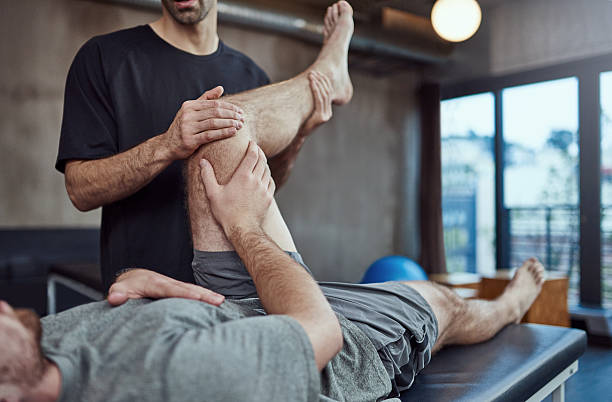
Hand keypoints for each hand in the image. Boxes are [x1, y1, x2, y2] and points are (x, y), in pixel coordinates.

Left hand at [107, 268, 224, 306]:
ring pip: (192, 289)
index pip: (170, 289)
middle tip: (219, 300)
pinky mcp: (178, 290)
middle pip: (187, 288)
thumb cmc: (126, 288)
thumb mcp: (118, 290)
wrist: (132, 279)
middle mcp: (167, 282)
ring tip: (221, 301)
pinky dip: (204, 296)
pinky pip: (192, 292)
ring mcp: (174, 285)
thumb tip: (115, 298)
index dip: (184, 294)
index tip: (197, 298)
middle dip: (203, 294)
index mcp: (154, 283)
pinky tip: (216, 303)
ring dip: (207, 294)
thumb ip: (117, 293)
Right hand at [164, 86, 245, 159]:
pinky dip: (223, 133)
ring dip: (230, 124)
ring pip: (214, 123)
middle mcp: (187, 115)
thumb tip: (221, 88)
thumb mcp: (192, 110)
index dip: (229, 107)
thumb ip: (206, 99)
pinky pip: (210, 135)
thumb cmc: (184, 127)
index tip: (240, 111)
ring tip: (240, 125)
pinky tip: (233, 132)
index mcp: (189, 105)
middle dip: (231, 115)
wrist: (168, 145)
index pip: (214, 104)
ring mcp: (188, 127)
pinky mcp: (190, 140)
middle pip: (215, 112)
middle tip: (242, 119)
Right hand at [199, 141, 274, 234]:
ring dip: (264, 163)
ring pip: (267, 171)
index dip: (253, 147)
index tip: (251, 142)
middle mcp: (256, 180)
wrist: (243, 229)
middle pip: (262, 160)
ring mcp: (264, 189)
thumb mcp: (213, 193)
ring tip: (260, 161)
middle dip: (259, 152)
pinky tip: (265, 176)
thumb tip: (203, 162)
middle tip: (256, 148)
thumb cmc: (226, 213)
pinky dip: (268, 176)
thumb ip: (207, 176)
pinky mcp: (268, 198)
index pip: (252, 155)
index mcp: (243, 176)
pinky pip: (271, 182)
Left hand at [302, 71, 332, 134]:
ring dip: (318, 83)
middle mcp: (328, 113)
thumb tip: (307, 89)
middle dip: (321, 80)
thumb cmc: (300, 122)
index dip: (324, 82)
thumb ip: (310, 103)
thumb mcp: (307, 111)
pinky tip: (312, 83)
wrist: (298, 136)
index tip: (318, 73)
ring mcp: (325, 115)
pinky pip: (319, 100)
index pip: (328, 93)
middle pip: (327, 92)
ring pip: (324, 95)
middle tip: (314, 72)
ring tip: (312, 75)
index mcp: (326, 111)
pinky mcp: (321, 118)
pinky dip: (316, 90)